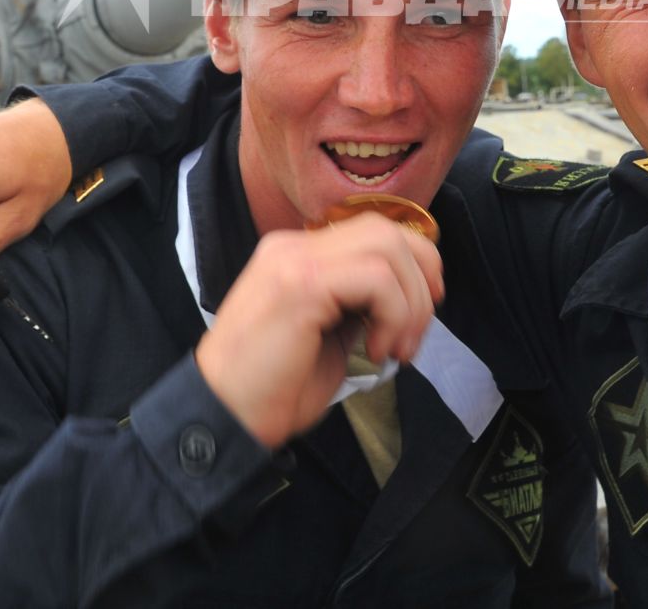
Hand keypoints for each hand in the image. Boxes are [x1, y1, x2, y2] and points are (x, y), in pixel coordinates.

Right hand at [195, 215, 443, 448]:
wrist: (223, 417)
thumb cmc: (272, 390)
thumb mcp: (328, 336)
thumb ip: (357, 307)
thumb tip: (406, 301)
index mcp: (297, 255)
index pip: (372, 231)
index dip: (414, 265)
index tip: (423, 311)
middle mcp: (293, 246)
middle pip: (386, 229)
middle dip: (421, 279)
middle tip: (416, 333)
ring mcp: (294, 259)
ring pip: (387, 247)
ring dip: (410, 303)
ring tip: (395, 348)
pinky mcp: (301, 282)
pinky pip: (376, 278)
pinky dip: (394, 314)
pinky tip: (377, 350)